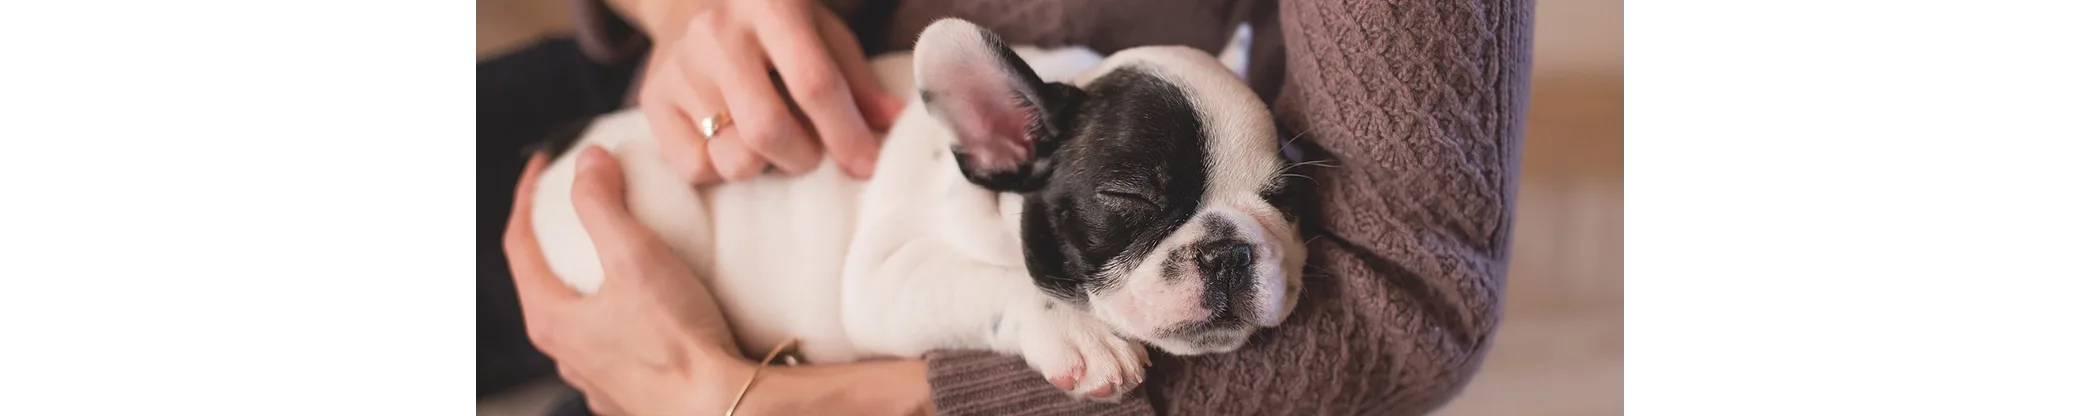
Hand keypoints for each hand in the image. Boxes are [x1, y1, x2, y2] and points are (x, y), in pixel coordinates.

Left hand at [505, 148, 933, 414]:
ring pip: (579, 317)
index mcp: (551, 319)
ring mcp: (596, 377)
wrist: (721, 407)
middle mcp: (565, 354)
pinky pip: (614, 342)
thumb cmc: (677, 341)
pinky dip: (619, 312)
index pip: (518, 244)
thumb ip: (603, 203)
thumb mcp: (635, 257)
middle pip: (544, 282)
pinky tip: (648, 305)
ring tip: (615, 252)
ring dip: (588, 280)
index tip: (544, 164)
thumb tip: (587, 161)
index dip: (526, 196)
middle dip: (555, 238)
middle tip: (577, 204)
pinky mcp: (629, 393)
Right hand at [628, 0, 903, 183]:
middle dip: (803, 157)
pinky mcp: (652, 100)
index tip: (866, 165)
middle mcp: (718, 33)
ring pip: (732, 157)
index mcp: (771, 5)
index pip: (814, 83)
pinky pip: (694, 168)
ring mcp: (679, 67)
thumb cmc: (770, 20)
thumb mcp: (820, 30)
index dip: (846, 133)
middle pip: (768, 130)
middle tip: (811, 152)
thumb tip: (894, 122)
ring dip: (763, 165)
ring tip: (767, 141)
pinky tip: (729, 140)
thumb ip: (855, 78)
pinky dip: (721, 168)